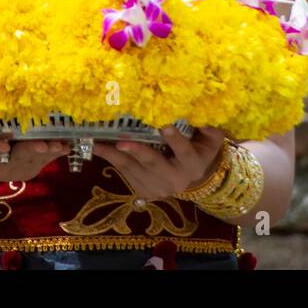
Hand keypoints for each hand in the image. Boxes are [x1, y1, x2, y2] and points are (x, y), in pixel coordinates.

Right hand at [0, 116, 69, 184]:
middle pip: (15, 159)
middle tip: (43, 144)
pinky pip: (43, 163)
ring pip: (32, 162)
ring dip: (47, 153)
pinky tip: (66, 145)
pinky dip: (55, 154)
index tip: (4, 144)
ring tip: (60, 144)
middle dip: (30, 151)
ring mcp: (15, 170)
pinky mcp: (28, 170)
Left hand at [91, 125, 227, 201]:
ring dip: (114, 155)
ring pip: (134, 169)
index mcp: (193, 165)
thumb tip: (204, 117)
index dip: (176, 141)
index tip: (165, 126)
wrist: (191, 178)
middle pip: (154, 164)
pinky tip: (99, 148)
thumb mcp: (211, 140)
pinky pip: (125, 173)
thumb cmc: (200, 150)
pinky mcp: (143, 191)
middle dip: (137, 152)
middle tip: (121, 141)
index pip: (185, 153)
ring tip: (97, 143)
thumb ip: (211, 129)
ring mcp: (157, 188)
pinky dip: (112, 159)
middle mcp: (175, 180)